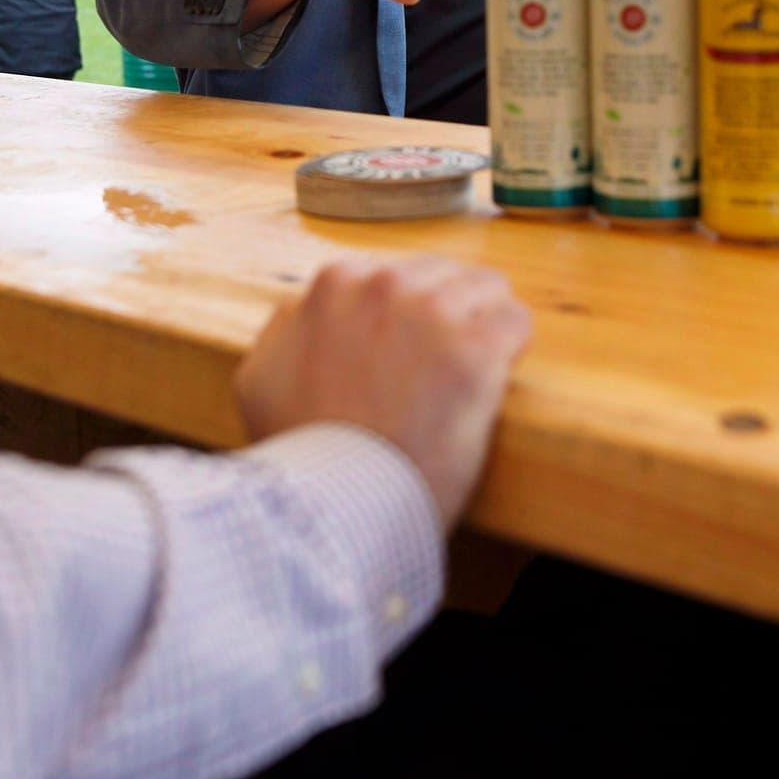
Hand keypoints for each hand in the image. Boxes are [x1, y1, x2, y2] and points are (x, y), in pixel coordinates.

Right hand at [234, 257, 531, 530]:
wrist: (337, 506)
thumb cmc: (302, 453)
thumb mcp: (261, 377)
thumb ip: (289, 327)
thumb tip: (307, 306)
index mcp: (335, 284)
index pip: (397, 272)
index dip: (409, 314)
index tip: (409, 351)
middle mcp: (385, 285)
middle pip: (446, 275)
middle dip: (449, 312)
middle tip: (440, 367)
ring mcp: (433, 313)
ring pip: (487, 290)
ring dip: (484, 325)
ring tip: (469, 374)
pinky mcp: (477, 348)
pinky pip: (516, 322)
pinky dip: (512, 348)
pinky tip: (493, 381)